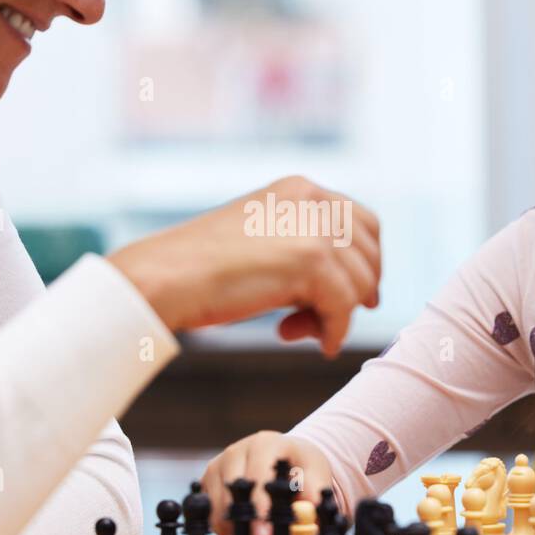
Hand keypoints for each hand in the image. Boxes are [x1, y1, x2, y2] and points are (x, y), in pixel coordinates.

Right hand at [108, 176, 380, 355]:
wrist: (165, 277)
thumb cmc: (202, 270)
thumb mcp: (262, 243)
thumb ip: (304, 251)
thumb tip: (359, 289)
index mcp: (299, 189)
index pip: (361, 222)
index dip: (367, 262)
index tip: (360, 297)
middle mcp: (312, 199)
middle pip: (368, 252)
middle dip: (356, 291)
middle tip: (326, 322)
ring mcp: (313, 227)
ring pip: (360, 283)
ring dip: (337, 316)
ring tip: (298, 331)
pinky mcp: (311, 259)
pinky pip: (345, 307)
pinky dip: (336, 332)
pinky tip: (319, 345)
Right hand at [200, 431, 333, 534]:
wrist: (283, 457)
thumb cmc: (300, 466)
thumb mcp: (316, 474)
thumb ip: (315, 492)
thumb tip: (309, 512)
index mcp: (264, 444)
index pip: (256, 475)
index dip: (261, 505)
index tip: (266, 532)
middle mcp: (235, 452)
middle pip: (231, 491)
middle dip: (246, 521)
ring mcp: (217, 466)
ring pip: (217, 508)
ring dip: (236, 528)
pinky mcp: (206, 482)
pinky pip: (210, 514)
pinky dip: (226, 528)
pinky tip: (247, 528)